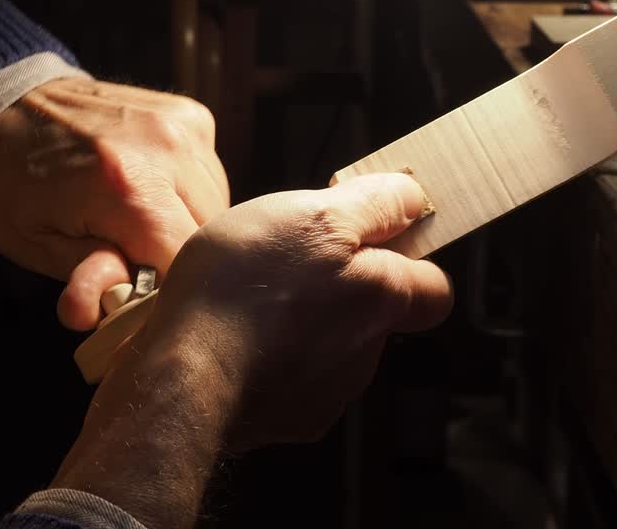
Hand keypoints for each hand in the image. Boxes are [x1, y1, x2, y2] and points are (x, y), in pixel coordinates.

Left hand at [0, 78, 228, 329]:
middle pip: (210, 236)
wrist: (7, 106)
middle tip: (132, 257)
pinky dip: (188, 195)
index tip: (139, 294)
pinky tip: (151, 191)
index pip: (184, 260)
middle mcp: (165, 147)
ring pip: (219, 207)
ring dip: (188, 227)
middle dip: (177, 259)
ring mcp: (183, 126)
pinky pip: (211, 176)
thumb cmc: (13, 182)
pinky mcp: (192, 117)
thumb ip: (86, 274)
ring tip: (139, 222)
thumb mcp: (33, 240)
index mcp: (125, 184)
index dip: (167, 289)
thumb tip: (97, 311)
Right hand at [52, 173, 451, 527]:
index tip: (370, 235)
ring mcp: (325, 393)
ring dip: (299, 319)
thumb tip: (410, 197)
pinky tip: (233, 335)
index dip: (407, 258)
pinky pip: (288, 376)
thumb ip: (373, 204)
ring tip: (248, 297)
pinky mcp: (284, 419)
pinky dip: (269, 355)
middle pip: (371, 313)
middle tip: (288, 260)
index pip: (434, 286)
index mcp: (381, 299)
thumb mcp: (310, 215)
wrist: (182, 378)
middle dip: (339, 286)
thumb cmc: (241, 293)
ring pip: (327, 344)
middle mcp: (364, 352)